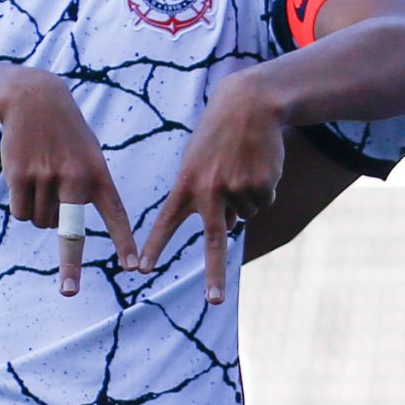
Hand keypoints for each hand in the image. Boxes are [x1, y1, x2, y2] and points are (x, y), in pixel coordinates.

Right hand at [0, 68, 139, 295]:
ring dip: (39, 212)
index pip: (116, 214)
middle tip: (69, 293)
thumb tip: (62, 230)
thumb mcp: (88, 155)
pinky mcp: (19, 176)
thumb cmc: (66, 134)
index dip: (124, 242)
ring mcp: (46, 177)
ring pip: (40, 222)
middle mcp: (74, 178)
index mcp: (98, 174)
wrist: (33, 99)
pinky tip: (25, 180)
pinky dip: (21, 206)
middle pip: (69, 233)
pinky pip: (20, 212)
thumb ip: (86, 189)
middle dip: (70, 266)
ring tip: (43, 180)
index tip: (132, 268)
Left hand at [138, 77, 286, 304]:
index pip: (165, 222)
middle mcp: (209, 190)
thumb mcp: (198, 160)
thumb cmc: (218, 132)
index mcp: (186, 184)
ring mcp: (236, 188)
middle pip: (213, 241)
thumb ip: (202, 194)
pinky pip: (263, 201)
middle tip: (215, 301)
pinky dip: (263, 187)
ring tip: (240, 165)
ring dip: (245, 197)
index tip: (141, 269)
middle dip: (214, 275)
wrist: (249, 104)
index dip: (154, 247)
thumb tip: (227, 229)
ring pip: (244, 214)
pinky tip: (257, 164)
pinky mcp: (261, 184)